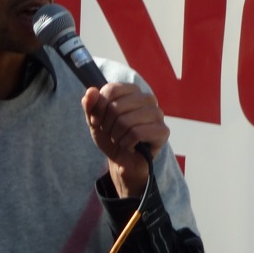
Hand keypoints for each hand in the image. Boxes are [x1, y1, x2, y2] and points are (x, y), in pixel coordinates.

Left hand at [82, 82, 168, 196]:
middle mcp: (148, 99)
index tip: (99, 122)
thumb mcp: (94, 120)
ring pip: (125, 121)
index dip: (99, 109)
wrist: (122, 162)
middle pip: (116, 107)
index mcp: (133, 91)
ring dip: (117, 136)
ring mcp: (157, 114)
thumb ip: (90, 105)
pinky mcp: (163, 131)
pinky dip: (126, 144)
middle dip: (107, 125)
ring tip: (121, 140)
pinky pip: (136, 134)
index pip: (111, 90)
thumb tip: (91, 91)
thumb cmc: (111, 137)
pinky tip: (130, 147)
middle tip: (112, 134)